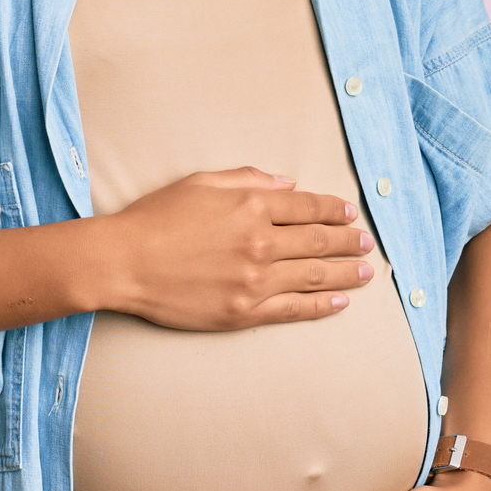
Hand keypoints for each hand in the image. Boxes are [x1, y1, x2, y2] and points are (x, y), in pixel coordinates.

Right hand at [99, 167, 375, 330]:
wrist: (124, 262)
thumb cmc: (156, 218)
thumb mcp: (201, 182)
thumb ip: (248, 179)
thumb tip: (287, 183)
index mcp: (251, 205)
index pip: (307, 207)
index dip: (334, 210)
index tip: (349, 213)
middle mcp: (260, 243)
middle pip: (318, 241)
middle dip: (348, 240)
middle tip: (366, 242)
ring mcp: (254, 281)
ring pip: (314, 276)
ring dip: (346, 272)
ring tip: (367, 271)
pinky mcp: (244, 312)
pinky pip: (293, 309)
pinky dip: (322, 305)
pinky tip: (340, 301)